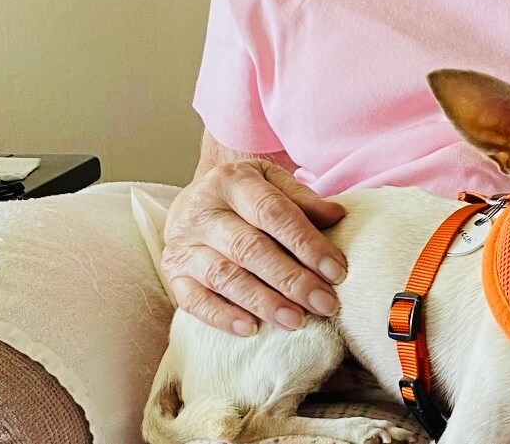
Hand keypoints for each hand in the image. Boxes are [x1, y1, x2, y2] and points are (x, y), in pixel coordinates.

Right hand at [161, 158, 348, 335]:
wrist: (197, 195)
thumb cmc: (245, 193)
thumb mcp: (273, 183)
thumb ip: (303, 200)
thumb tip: (337, 216)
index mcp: (231, 181)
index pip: (273, 213)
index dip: (307, 243)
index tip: (337, 270)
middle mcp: (202, 211)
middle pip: (250, 249)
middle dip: (292, 280)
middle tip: (325, 303)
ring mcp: (183, 244)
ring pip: (225, 277)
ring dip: (264, 302)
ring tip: (297, 320)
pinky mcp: (172, 273)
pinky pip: (194, 300)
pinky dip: (222, 316)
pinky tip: (251, 328)